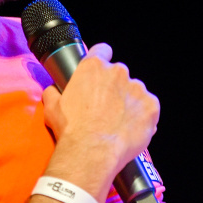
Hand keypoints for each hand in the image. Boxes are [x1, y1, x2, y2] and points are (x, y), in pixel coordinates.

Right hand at [41, 43, 159, 187]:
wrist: (92, 151)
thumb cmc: (73, 130)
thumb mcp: (52, 107)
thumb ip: (54, 93)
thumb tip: (53, 91)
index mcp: (94, 67)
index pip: (102, 50)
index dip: (101, 59)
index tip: (101, 72)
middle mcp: (118, 73)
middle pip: (119, 74)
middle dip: (114, 88)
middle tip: (105, 108)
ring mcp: (137, 88)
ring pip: (135, 91)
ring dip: (129, 102)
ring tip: (118, 122)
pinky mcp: (151, 106)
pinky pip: (149, 107)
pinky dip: (143, 116)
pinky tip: (130, 128)